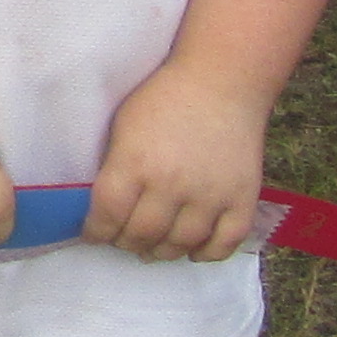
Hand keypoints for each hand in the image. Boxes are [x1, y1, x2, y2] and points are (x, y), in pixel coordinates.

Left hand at [87, 57, 269, 261]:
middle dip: (126, 243)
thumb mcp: (124, 125)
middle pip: (142, 235)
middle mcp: (172, 184)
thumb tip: (102, 206)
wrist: (221, 83)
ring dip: (161, 252)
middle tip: (124, 240)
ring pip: (180, 244)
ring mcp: (210, 195)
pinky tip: (192, 248)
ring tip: (152, 247)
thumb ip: (114, 167)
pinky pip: (224, 244)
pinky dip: (206, 254)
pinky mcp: (242, 199)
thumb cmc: (164, 99)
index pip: (108, 215)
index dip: (96, 231)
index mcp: (135, 162)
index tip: (94, 234)